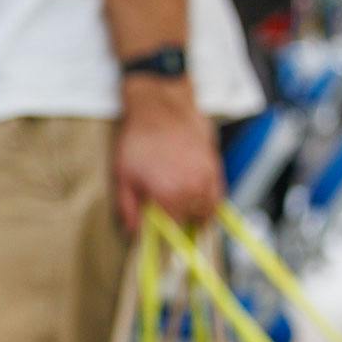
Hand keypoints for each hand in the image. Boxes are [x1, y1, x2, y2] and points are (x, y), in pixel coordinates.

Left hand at [113, 77, 224, 231]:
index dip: (165, 234)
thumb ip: (128, 209)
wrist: (160, 106)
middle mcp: (194, 188)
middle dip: (182, 223)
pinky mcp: (215, 164)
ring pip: (210, 208)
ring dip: (197, 213)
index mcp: (170, 195)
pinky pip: (218, 191)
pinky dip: (208, 198)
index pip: (174, 229)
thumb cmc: (139, 138)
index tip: (159, 234)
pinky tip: (193, 194)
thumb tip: (133, 232)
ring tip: (181, 208)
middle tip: (168, 219)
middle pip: (195, 221)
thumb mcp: (123, 176)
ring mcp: (208, 176)